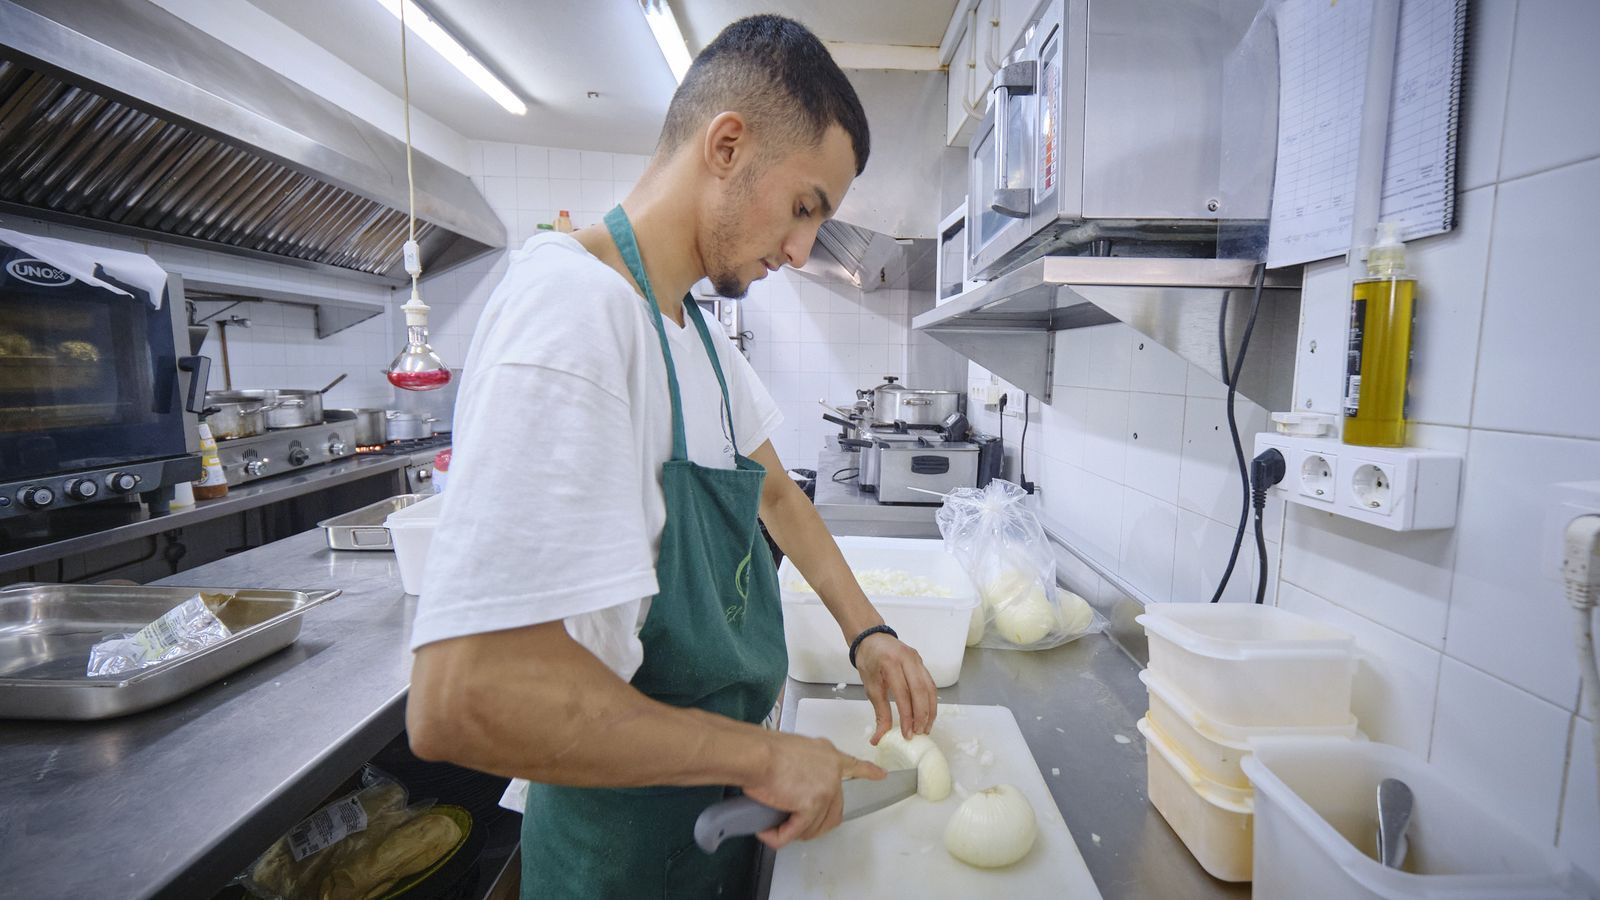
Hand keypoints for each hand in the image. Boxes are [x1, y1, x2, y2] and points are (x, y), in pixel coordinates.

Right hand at [744, 733, 884, 848]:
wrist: (756, 754)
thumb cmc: (764, 750)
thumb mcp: (794, 750)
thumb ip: (805, 766)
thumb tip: (795, 786)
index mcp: (828, 755)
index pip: (854, 765)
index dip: (868, 772)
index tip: (882, 775)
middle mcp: (833, 771)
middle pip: (833, 810)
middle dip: (813, 823)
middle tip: (792, 823)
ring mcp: (826, 789)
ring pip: (814, 826)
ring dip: (794, 830)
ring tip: (774, 825)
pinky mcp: (813, 805)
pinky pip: (795, 832)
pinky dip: (779, 836)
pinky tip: (767, 832)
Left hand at [856, 634, 938, 743]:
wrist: (872, 638)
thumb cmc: (869, 662)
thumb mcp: (870, 687)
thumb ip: (879, 712)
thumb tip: (879, 738)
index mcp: (890, 663)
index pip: (902, 693)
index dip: (907, 716)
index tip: (907, 734)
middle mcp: (907, 659)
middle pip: (920, 690)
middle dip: (922, 715)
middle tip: (919, 733)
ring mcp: (917, 659)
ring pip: (929, 688)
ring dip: (930, 710)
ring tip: (926, 728)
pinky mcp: (922, 663)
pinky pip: (930, 684)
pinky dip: (931, 701)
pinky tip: (928, 714)